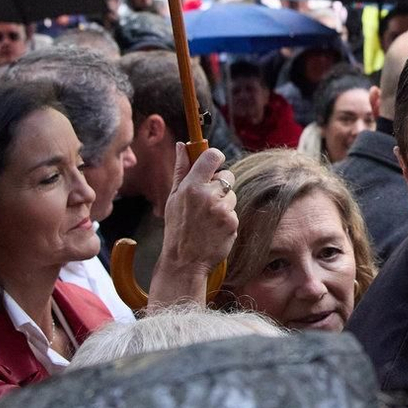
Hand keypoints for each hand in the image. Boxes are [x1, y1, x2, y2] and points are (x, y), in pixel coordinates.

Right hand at [149, 144, 237, 308]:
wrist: (184, 261)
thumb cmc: (177, 227)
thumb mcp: (173, 198)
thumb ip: (181, 169)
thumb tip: (182, 145)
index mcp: (191, 186)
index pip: (212, 156)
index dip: (216, 157)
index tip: (214, 163)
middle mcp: (208, 196)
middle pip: (227, 176)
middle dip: (220, 185)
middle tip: (206, 201)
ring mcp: (222, 210)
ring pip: (232, 195)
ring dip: (224, 203)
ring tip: (208, 218)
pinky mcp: (232, 222)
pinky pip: (234, 211)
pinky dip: (227, 219)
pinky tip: (214, 228)